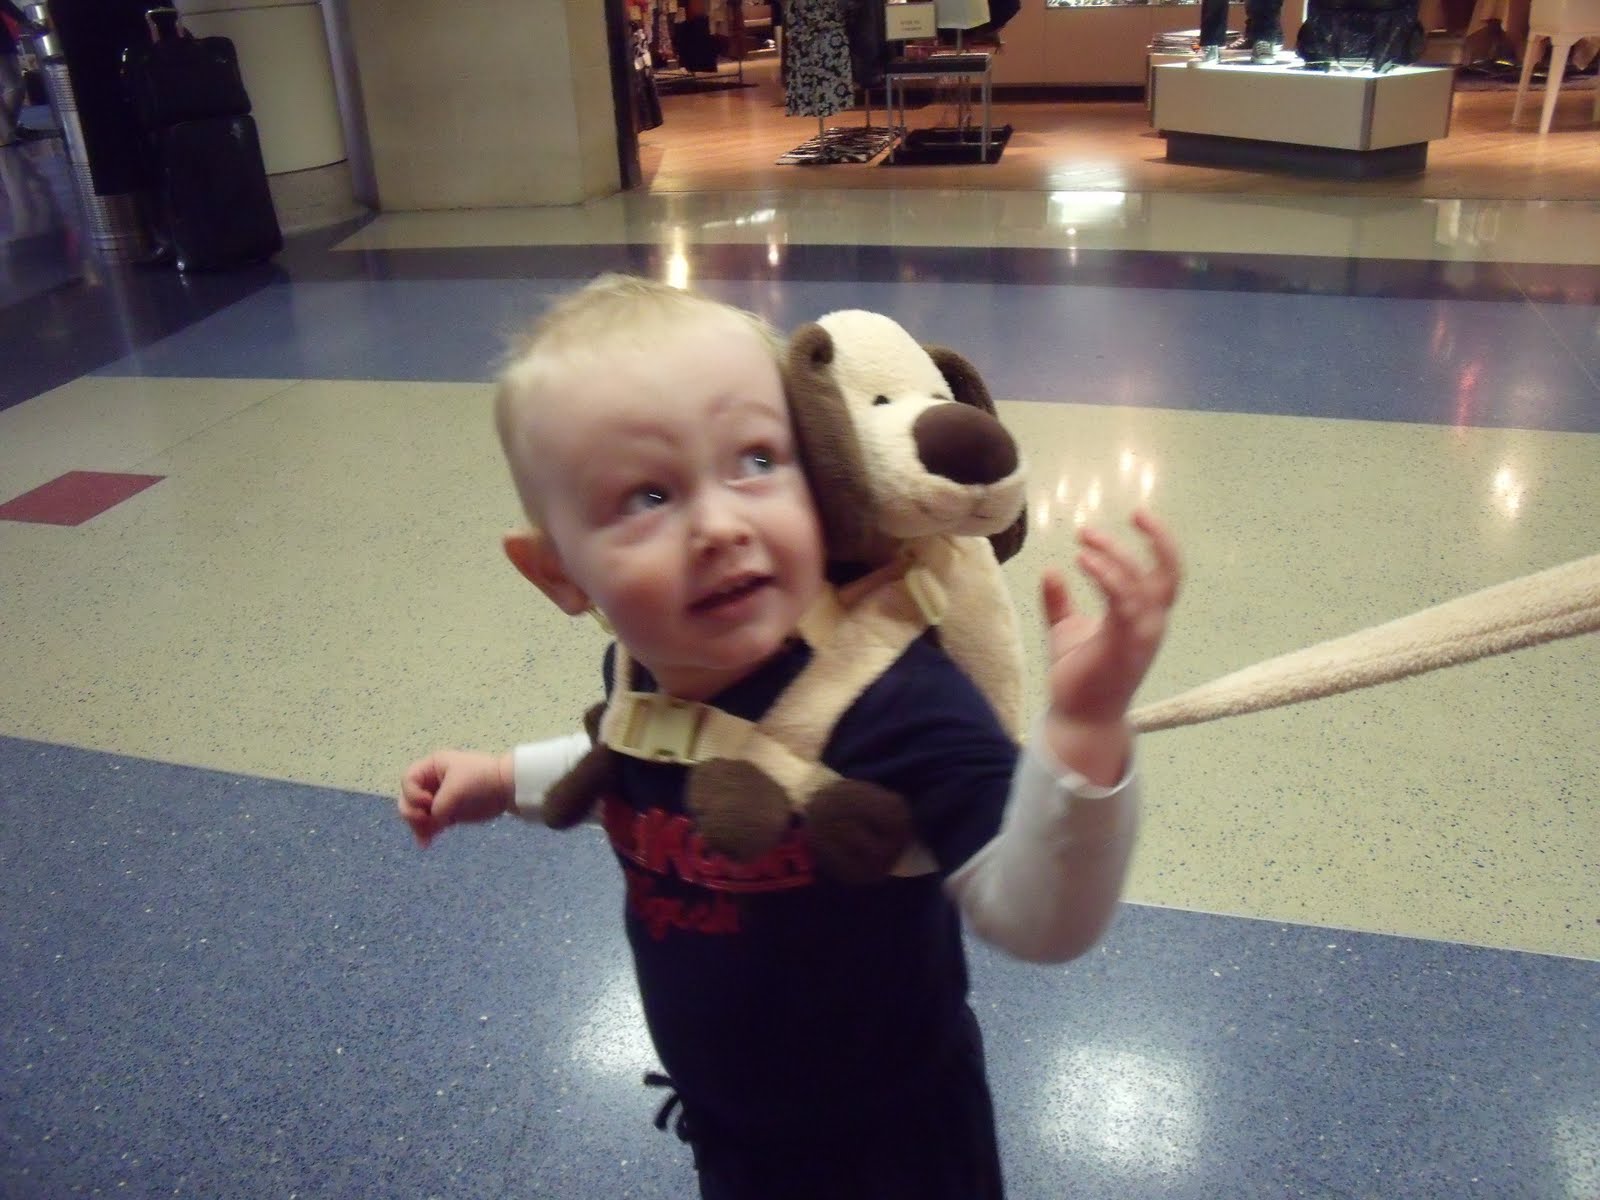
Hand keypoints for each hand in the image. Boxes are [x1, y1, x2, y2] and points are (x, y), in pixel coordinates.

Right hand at [398, 750, 513, 847]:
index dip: (413, 794)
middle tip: (424, 821)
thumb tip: (430, 824)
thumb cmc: (481, 780)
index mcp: (432, 767)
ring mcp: (439, 799)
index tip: (430, 801)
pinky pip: (430, 824)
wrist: (507, 788)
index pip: (408, 780)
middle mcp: (432, 782)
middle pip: (408, 799)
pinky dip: (427, 833)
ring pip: (417, 814)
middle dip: (412, 812)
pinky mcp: (447, 813)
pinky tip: (426, 843)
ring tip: (426, 838)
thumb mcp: (456, 790)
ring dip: (418, 826)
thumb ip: (438, 807)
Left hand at [1041, 510, 1180, 779]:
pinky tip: (1084, 562)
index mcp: (1144, 618)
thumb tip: (1051, 570)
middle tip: (1114, 521)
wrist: (1077, 717)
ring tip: (1085, 540)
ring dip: (1115, 557)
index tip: (1138, 514)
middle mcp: (1151, 625)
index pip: (1166, 573)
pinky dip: (1107, 578)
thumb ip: (1060, 601)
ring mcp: (1141, 637)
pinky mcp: (1123, 646)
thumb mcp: (1066, 630)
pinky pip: (1123, 603)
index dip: (1160, 542)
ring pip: (1141, 584)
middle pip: (1165, 573)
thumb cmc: (1078, 676)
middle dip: (1153, 540)